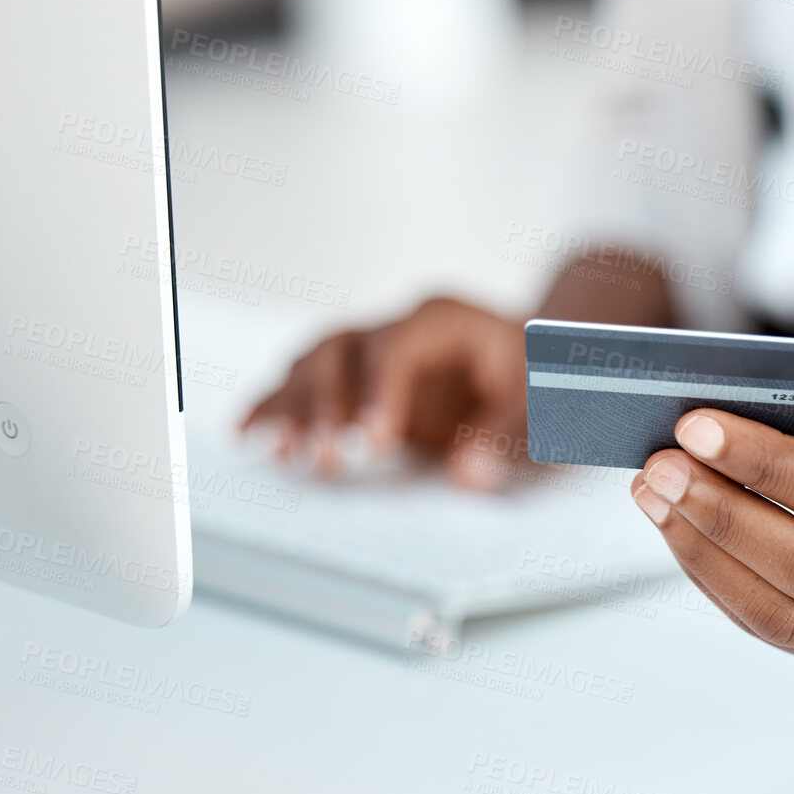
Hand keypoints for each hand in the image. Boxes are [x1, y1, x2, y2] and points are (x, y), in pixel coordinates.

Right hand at [240, 298, 526, 489]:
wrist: (533, 367)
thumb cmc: (539, 380)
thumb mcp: (545, 405)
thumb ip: (508, 435)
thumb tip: (467, 472)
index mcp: (444, 321)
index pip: (398, 345)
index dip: (379, 390)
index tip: (374, 441)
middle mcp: (397, 328)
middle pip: (342, 349)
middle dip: (327, 403)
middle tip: (326, 459)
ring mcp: (370, 352)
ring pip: (313, 365)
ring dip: (295, 409)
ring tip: (288, 456)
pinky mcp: (355, 382)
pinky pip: (304, 383)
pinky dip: (274, 405)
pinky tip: (247, 433)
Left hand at [629, 384, 793, 669]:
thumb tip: (704, 422)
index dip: (762, 462)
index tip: (692, 428)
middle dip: (719, 515)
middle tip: (659, 468)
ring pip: (782, 614)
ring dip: (702, 554)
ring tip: (655, 497)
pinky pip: (775, 631)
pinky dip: (718, 581)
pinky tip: (683, 535)